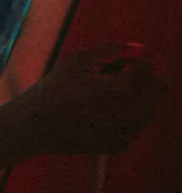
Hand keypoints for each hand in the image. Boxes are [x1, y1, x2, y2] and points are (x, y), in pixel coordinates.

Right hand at [15, 43, 165, 155]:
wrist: (35, 127)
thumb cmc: (53, 89)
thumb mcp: (77, 60)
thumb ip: (112, 50)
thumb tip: (141, 47)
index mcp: (122, 89)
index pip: (145, 68)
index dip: (125, 64)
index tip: (103, 70)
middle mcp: (131, 114)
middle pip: (158, 88)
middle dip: (139, 81)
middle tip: (109, 82)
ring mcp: (127, 133)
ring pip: (149, 108)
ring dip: (133, 99)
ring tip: (100, 99)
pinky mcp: (120, 145)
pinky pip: (135, 125)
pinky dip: (122, 117)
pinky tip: (97, 116)